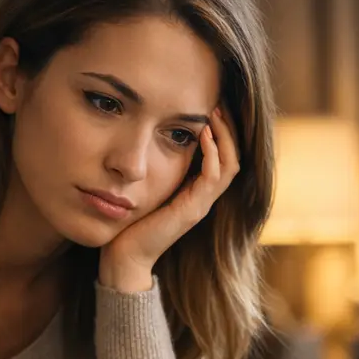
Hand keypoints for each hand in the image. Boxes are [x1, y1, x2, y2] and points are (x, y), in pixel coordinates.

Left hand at [99, 107, 239, 290]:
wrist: (124, 255)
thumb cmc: (129, 222)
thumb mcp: (146, 186)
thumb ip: (157, 167)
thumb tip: (152, 136)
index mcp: (195, 191)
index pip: (223, 156)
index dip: (222, 131)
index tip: (211, 105)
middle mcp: (204, 198)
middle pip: (233, 157)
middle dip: (229, 128)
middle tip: (218, 102)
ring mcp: (201, 205)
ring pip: (230, 164)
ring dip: (224, 136)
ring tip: (215, 112)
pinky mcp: (193, 210)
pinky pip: (214, 177)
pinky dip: (212, 153)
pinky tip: (203, 133)